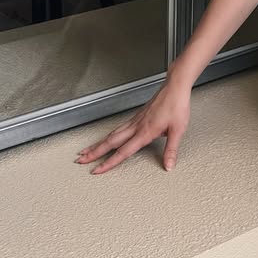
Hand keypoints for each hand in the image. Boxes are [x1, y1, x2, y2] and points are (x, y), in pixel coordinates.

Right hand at [75, 77, 191, 174]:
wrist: (175, 86)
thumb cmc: (177, 105)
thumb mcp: (178, 130)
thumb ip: (171, 150)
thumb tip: (168, 165)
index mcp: (145, 132)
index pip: (123, 152)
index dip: (109, 162)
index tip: (97, 170)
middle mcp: (136, 126)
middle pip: (110, 142)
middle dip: (94, 152)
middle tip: (80, 160)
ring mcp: (134, 120)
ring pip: (111, 134)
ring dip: (97, 144)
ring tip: (86, 151)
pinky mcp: (136, 116)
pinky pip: (118, 128)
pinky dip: (108, 136)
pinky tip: (107, 139)